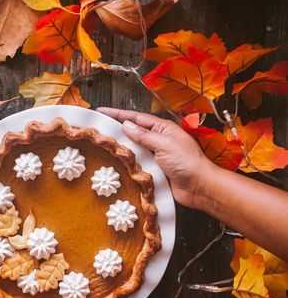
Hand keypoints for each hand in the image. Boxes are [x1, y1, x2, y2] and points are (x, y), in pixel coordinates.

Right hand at [98, 108, 212, 208]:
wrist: (199, 187)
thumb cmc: (187, 162)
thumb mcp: (164, 143)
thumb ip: (144, 135)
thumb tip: (126, 125)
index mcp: (162, 128)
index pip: (136, 117)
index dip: (118, 114)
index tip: (101, 110)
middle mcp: (158, 140)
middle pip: (133, 132)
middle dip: (116, 129)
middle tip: (97, 127)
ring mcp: (156, 155)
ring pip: (133, 148)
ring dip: (120, 147)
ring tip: (102, 145)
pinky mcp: (154, 170)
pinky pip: (137, 163)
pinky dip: (127, 163)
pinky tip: (116, 163)